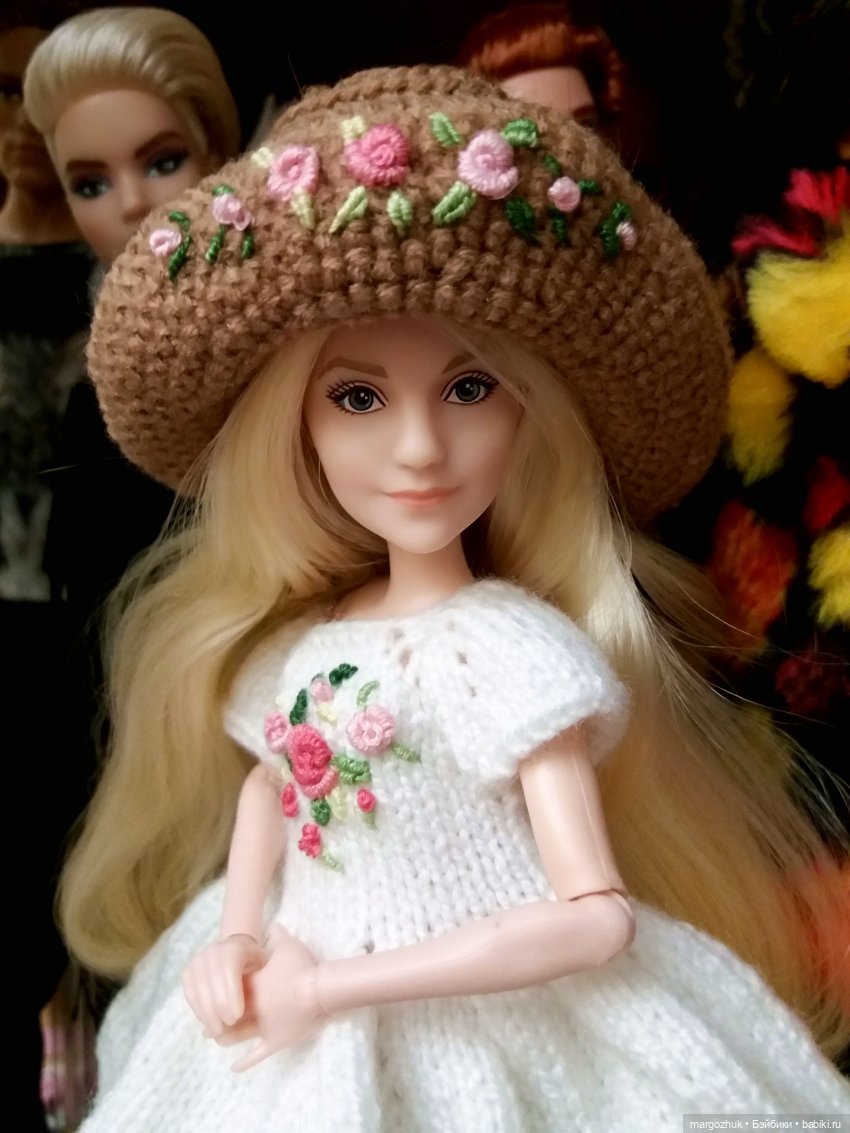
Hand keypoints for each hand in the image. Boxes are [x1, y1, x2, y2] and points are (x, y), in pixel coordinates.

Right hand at [182, 933, 268, 1038]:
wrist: (238, 950)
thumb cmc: (257, 962)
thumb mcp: (268, 963)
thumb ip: (268, 976)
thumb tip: (273, 992)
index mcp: (235, 947)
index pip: (229, 970)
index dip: (231, 994)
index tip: (238, 1016)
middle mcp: (213, 950)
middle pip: (212, 982)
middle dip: (219, 1007)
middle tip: (228, 1026)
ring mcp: (198, 960)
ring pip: (198, 989)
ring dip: (207, 1012)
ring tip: (218, 1030)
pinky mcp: (188, 972)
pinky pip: (190, 993)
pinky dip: (198, 1009)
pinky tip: (208, 1022)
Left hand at [223, 924, 326, 1070]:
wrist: (318, 989)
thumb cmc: (302, 967)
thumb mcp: (288, 945)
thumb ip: (278, 935)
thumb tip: (275, 924)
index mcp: (253, 985)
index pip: (229, 992)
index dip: (219, 996)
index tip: (210, 999)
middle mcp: (253, 1007)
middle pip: (228, 1016)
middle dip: (216, 1020)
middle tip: (206, 1024)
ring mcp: (263, 1026)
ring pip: (237, 1036)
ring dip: (226, 1039)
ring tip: (218, 1041)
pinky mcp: (275, 1041)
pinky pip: (256, 1055)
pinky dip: (245, 1063)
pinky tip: (234, 1068)